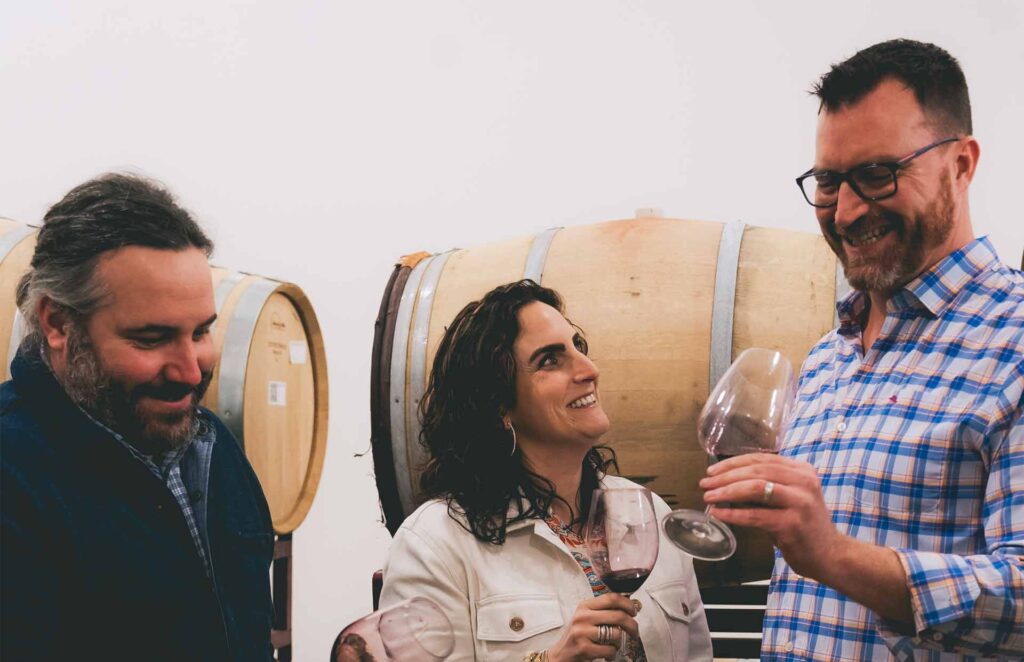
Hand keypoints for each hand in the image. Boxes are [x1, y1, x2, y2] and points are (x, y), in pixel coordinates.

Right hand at [546, 593, 638, 661]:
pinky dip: (612, 653)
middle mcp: (582, 616)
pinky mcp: (584, 648)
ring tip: (613, 645)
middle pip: (618, 615)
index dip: (627, 604)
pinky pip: (609, 649)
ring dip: (619, 642)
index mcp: (584, 606)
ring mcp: (582, 632)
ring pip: (615, 634)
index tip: (634, 611)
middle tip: (635, 632)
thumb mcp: (586, 618)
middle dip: (632, 625)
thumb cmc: (578, 636)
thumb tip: (631, 606)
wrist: (561, 655)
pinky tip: (606, 654)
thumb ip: (604, 611)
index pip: (611, 598)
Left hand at [699, 454, 843, 579]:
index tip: (713, 471)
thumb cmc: (805, 526)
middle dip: (725, 476)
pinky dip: (733, 514)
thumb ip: (767, 485)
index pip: (760, 459)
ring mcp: (799, 502)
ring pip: (754, 488)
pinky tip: (719, 514)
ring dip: (726, 492)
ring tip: (709, 497)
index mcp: (801, 470)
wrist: (832, 555)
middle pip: (755, 471)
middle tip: (705, 484)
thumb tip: (727, 481)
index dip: (733, 463)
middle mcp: (803, 481)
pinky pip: (755, 515)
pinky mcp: (792, 523)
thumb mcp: (789, 498)